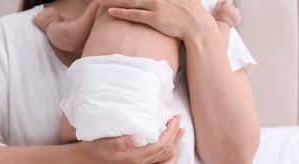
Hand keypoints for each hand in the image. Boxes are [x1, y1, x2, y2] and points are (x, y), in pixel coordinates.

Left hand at [33, 6, 61, 31]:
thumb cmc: (59, 26)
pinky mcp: (38, 20)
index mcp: (52, 10)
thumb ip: (58, 16)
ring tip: (42, 24)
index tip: (49, 18)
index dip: (48, 14)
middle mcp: (46, 11)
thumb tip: (58, 16)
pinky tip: (37, 24)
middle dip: (44, 16)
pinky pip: (34, 18)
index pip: (48, 9)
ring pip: (38, 14)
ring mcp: (42, 15)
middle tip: (45, 21)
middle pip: (43, 11)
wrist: (56, 30)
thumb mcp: (61, 19)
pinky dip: (35, 21)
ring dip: (40, 18)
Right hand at [82, 115, 184, 163]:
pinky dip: (165, 147)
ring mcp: (137, 163)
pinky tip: (167, 141)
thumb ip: (120, 143)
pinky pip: (155, 156)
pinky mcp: (134, 161)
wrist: (85, 158)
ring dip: (172, 141)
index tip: (173, 119)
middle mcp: (138, 162)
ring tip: (179, 129)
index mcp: (134, 157)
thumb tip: (136, 139)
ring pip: (162, 154)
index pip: (159, 145)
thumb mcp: (105, 144)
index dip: (169, 132)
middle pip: (164, 150)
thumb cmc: (94, 147)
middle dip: (174, 135)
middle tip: (179, 119)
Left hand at [96, 0, 214, 40]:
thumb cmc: (191, 13)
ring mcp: (156, 5)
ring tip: (100, 1)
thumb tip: (163, 1)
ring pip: (129, 2)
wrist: (198, 27)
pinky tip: (110, 11)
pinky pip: (134, 14)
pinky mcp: (154, 18)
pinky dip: (121, 12)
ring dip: (112, 1)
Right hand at [213, 0, 240, 27]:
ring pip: (236, 11)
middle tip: (225, 13)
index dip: (226, 3)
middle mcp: (233, 9)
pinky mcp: (238, 19)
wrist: (221, 28)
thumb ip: (220, 2)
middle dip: (230, 8)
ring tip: (228, 17)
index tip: (225, 6)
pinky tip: (230, 20)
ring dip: (233, 13)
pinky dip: (235, 18)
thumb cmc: (217, 19)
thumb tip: (224, 0)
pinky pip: (238, 16)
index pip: (229, 0)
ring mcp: (236, 14)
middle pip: (233, 6)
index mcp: (227, 5)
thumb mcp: (215, 9)